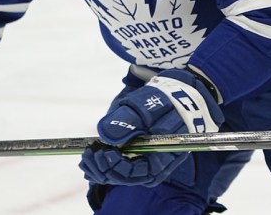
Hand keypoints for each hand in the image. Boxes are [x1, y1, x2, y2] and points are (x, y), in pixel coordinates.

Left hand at [79, 68, 223, 186]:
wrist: (184, 93)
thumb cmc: (168, 99)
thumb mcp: (148, 104)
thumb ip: (128, 121)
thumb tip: (106, 136)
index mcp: (161, 158)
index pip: (133, 173)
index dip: (113, 166)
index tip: (99, 152)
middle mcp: (156, 166)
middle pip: (125, 177)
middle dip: (103, 168)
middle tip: (87, 154)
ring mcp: (149, 161)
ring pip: (122, 173)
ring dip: (102, 167)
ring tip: (86, 156)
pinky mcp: (143, 154)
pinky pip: (122, 164)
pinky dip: (107, 160)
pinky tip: (94, 152)